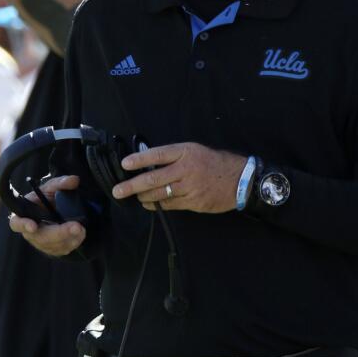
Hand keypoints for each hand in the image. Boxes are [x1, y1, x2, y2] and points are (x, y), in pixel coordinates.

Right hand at [8, 175, 86, 255]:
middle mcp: (29, 232)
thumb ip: (61, 182)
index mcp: (23, 215)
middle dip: (59, 233)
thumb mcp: (52, 187)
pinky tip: (80, 235)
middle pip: (40, 237)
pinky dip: (72, 243)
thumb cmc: (47, 197)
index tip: (33, 226)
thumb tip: (74, 180)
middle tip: (76, 226)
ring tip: (82, 229)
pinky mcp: (52, 249)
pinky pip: (61, 250)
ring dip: (69, 239)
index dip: (23, 225)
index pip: (16, 223)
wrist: (55, 208)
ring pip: (52, 246)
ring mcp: (40, 242)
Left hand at [114, 142, 245, 213]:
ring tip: (135, 196)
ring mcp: (190, 187)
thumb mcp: (195, 151)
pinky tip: (149, 204)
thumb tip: (149, 162)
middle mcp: (186, 169)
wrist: (240, 179)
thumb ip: (174, 156)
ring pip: (160, 194)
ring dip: (143, 196)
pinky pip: (170, 205)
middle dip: (132, 185)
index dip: (140, 159)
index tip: (125, 163)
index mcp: (186, 152)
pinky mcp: (194, 202)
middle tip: (117, 191)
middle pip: (154, 178)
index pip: (158, 154)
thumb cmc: (214, 162)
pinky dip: (157, 205)